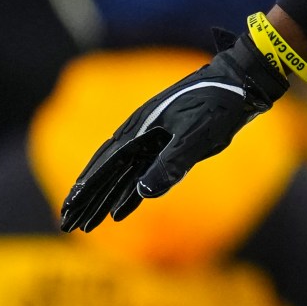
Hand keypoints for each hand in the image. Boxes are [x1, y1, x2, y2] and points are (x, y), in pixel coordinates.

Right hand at [58, 28, 291, 230]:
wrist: (240, 81)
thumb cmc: (219, 102)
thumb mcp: (198, 133)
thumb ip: (173, 161)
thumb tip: (143, 192)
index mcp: (141, 129)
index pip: (105, 165)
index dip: (86, 189)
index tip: (68, 209)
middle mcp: (140, 135)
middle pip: (105, 172)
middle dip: (86, 199)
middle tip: (66, 223)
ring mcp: (153, 140)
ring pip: (120, 176)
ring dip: (103, 200)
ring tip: (86, 224)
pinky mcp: (168, 146)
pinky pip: (141, 174)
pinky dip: (128, 194)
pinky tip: (120, 212)